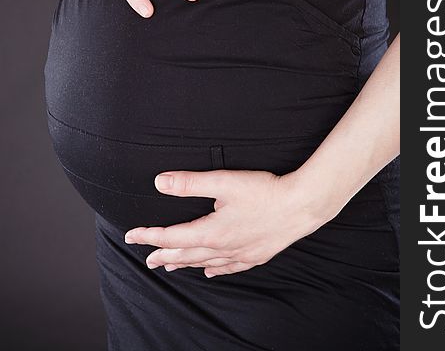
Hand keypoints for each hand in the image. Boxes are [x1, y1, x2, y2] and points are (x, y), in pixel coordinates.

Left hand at [124, 169, 335, 277]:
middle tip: (147, 258)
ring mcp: (240, 254)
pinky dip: (215, 269)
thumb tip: (159, 182)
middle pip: (185, 254)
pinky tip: (211, 271)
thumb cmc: (264, 192)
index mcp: (211, 231)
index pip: (171, 237)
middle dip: (163, 255)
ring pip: (204, 263)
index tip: (132, 235)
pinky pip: (229, 267)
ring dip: (184, 264)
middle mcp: (222, 248)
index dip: (150, 236)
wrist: (302, 206)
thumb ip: (190, 182)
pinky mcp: (255, 255)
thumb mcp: (224, 182)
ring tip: (170, 267)